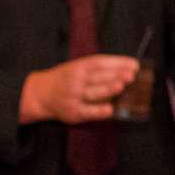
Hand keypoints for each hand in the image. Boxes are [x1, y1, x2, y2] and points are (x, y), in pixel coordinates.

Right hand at [20, 55, 140, 124]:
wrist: (40, 93)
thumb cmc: (66, 80)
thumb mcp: (77, 68)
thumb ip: (97, 70)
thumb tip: (125, 73)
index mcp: (78, 66)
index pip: (100, 62)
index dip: (118, 62)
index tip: (134, 64)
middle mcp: (75, 80)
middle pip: (98, 76)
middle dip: (115, 75)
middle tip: (131, 76)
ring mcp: (73, 96)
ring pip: (93, 92)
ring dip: (108, 89)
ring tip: (121, 86)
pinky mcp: (73, 112)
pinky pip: (88, 112)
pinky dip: (99, 110)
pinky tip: (111, 109)